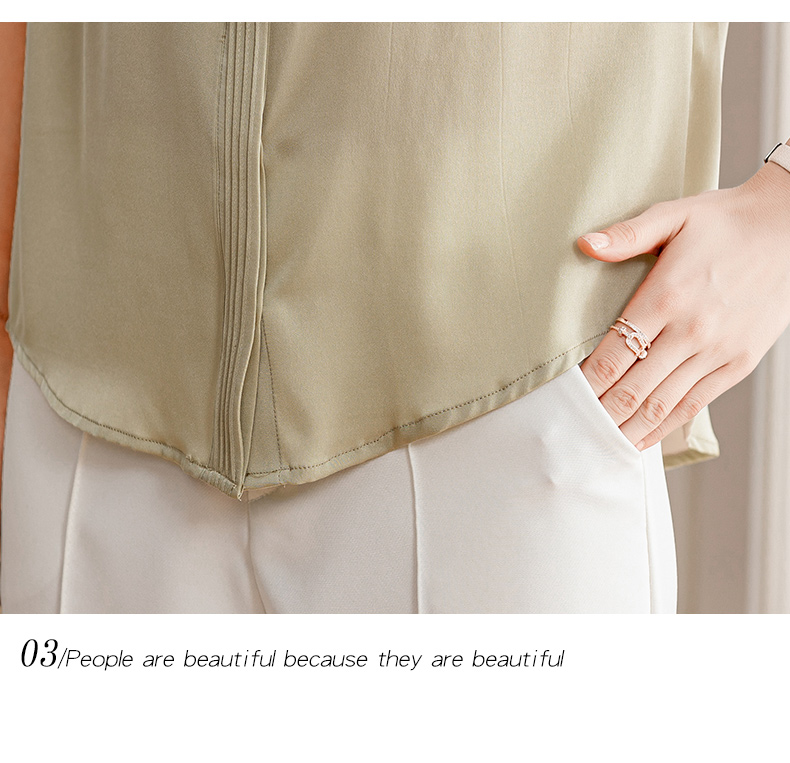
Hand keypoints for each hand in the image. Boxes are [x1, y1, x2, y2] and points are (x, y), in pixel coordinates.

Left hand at [576, 158, 789, 450]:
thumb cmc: (725, 222)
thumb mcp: (674, 215)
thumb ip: (627, 234)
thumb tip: (585, 243)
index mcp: (667, 297)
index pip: (613, 356)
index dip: (584, 385)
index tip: (562, 399)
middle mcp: (691, 331)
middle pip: (633, 390)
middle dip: (599, 416)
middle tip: (573, 432)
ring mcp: (717, 352)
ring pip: (662, 405)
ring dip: (628, 430)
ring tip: (599, 447)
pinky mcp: (738, 363)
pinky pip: (695, 404)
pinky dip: (664, 426)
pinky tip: (642, 438)